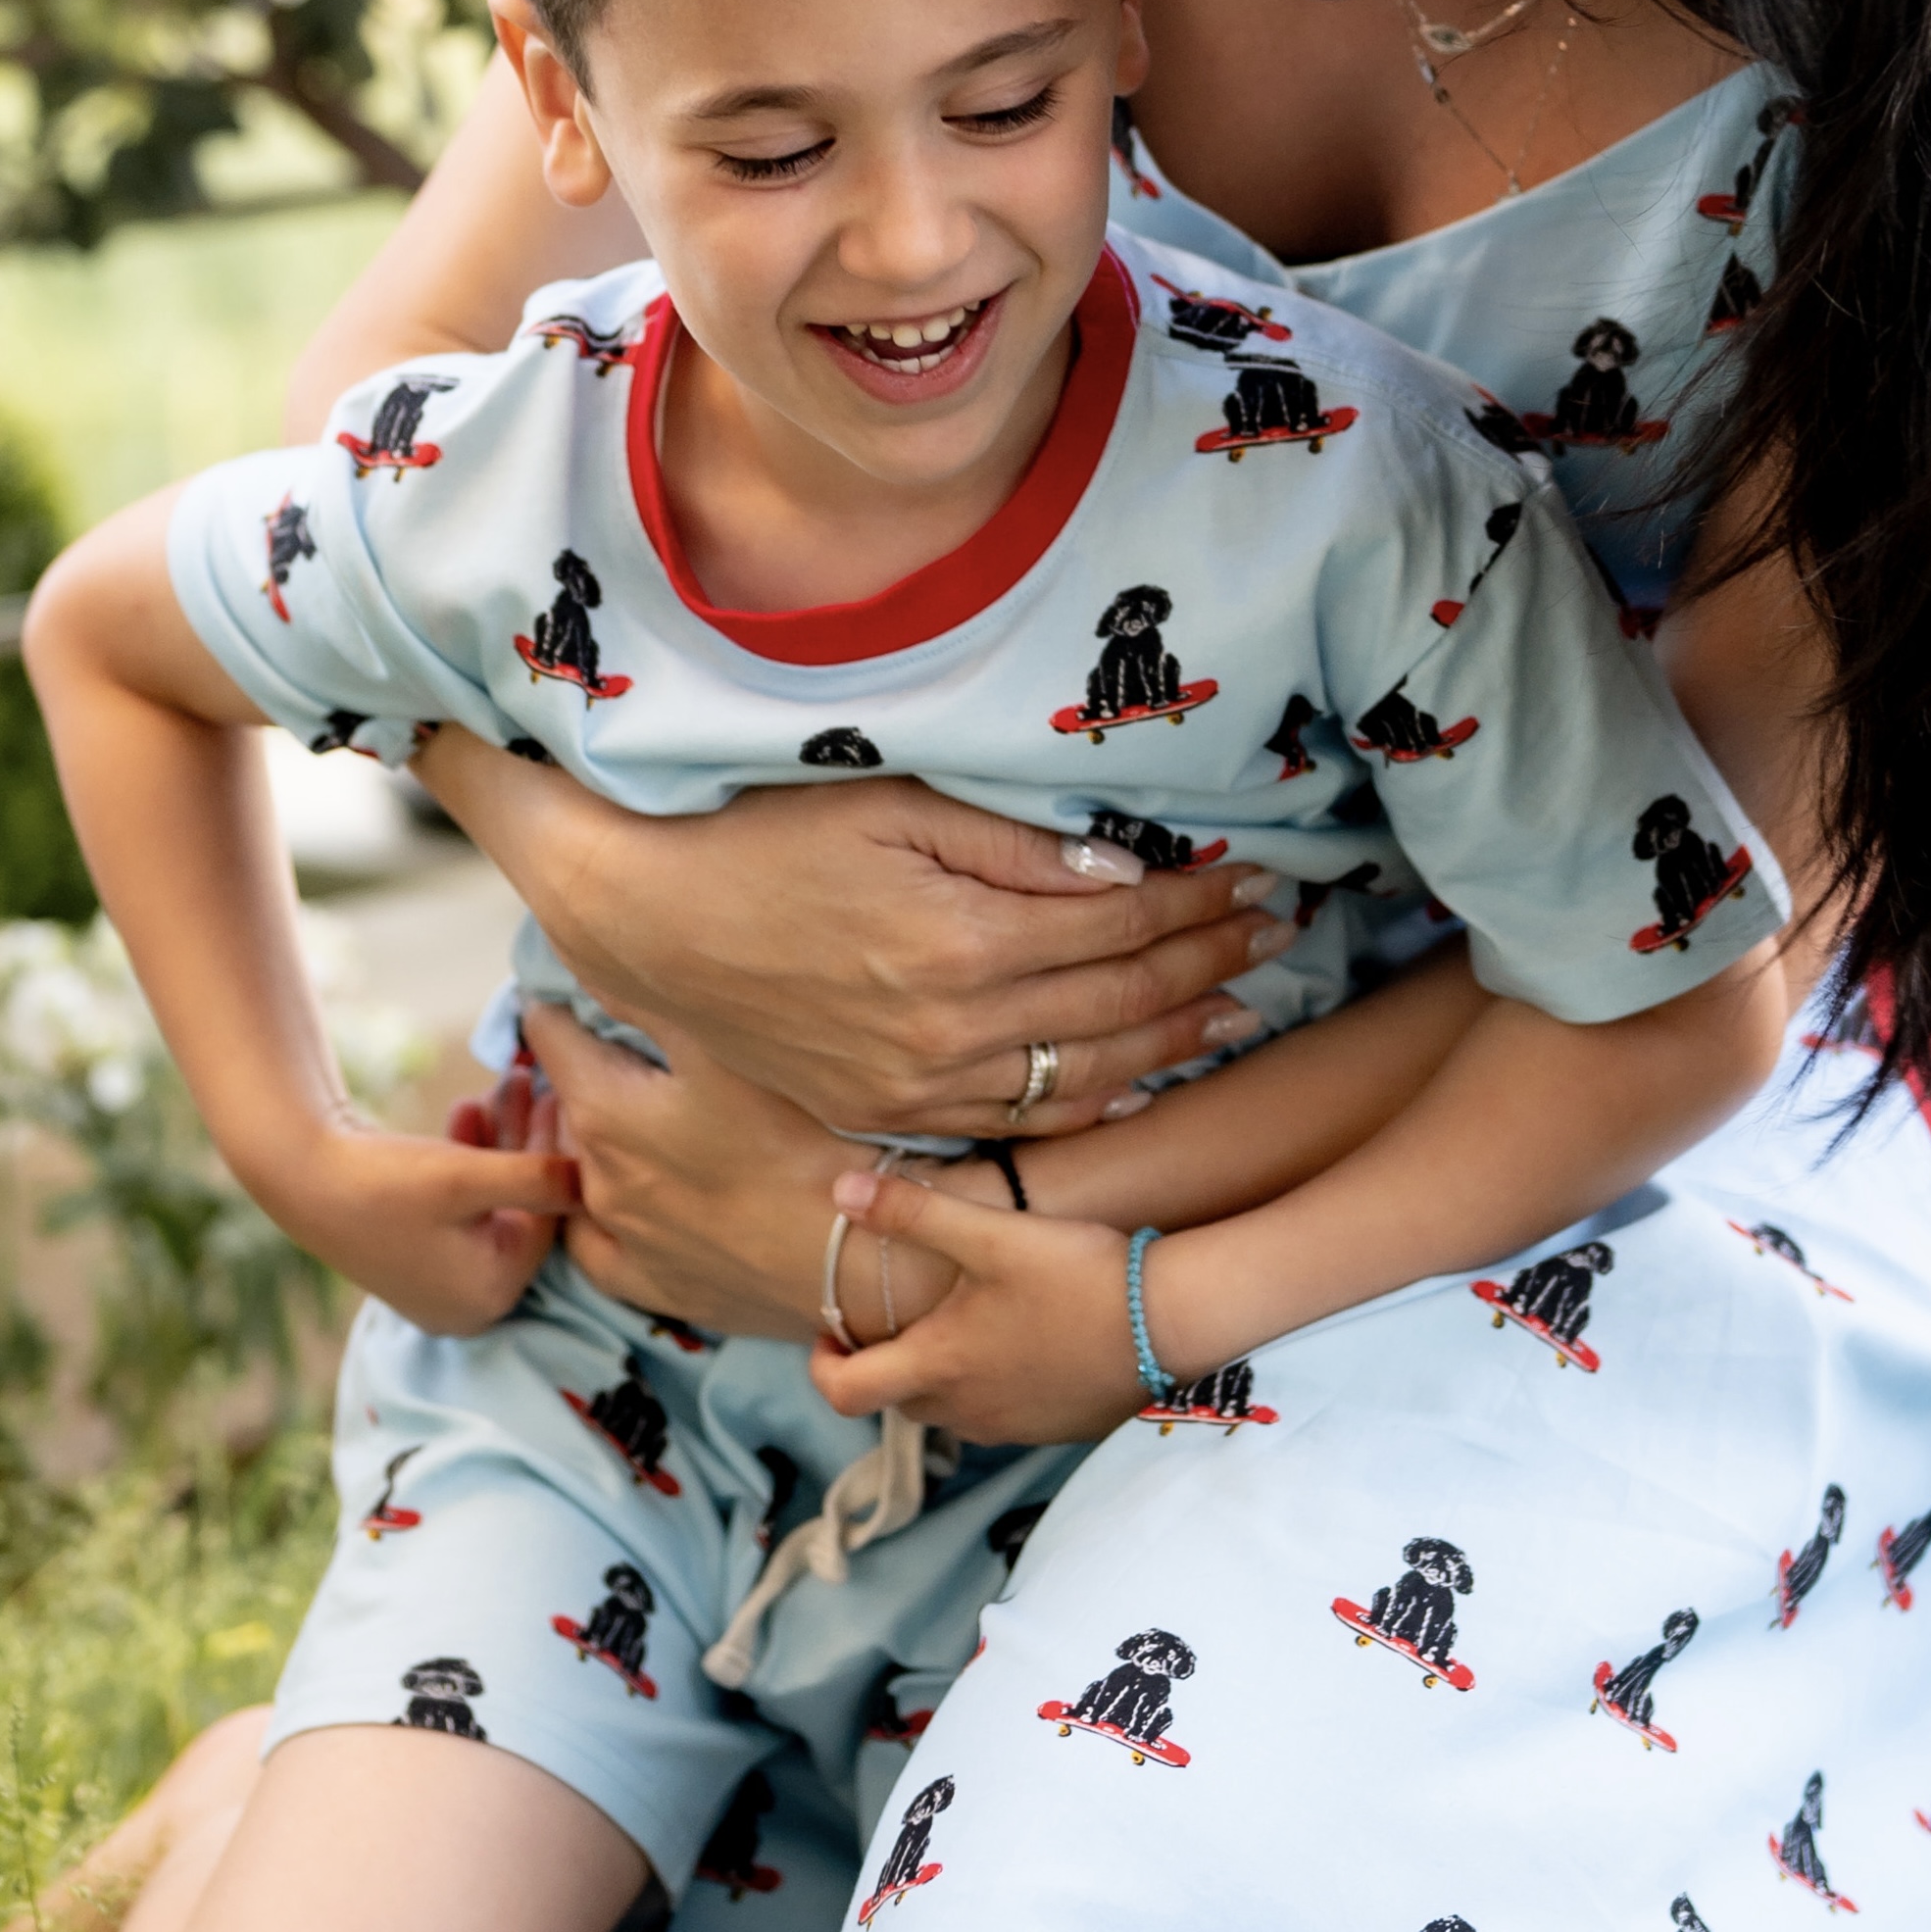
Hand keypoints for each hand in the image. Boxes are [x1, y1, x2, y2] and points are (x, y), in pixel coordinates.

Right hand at [256, 1109, 578, 1336]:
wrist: (295, 1170)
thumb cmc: (384, 1180)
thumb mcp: (470, 1178)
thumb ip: (539, 1179)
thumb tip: (593, 1181)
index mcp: (488, 1297)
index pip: (547, 1222)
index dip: (561, 1158)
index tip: (566, 1102)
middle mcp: (467, 1301)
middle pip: (523, 1210)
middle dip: (528, 1143)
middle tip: (537, 1087)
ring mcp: (441, 1278)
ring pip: (494, 1200)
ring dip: (501, 1141)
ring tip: (504, 1081)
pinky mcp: (417, 1249)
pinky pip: (464, 1203)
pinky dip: (470, 1158)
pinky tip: (465, 1108)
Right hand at [521, 773, 1293, 1139]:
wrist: (652, 927)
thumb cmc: (764, 842)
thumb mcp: (888, 808)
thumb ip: (1011, 846)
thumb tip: (1122, 872)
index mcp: (959, 942)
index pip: (1116, 927)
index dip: (1195, 904)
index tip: (1253, 877)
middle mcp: (951, 1028)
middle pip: (1118, 1002)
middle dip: (1209, 964)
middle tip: (1278, 930)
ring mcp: (923, 1083)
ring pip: (1084, 1074)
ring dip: (1173, 1040)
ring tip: (1242, 1006)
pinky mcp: (893, 1111)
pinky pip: (1018, 1123)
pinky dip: (1093, 1104)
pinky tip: (1141, 1081)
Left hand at [523, 1004, 842, 1341]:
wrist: (860, 1259)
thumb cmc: (806, 1138)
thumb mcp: (733, 1045)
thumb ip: (658, 999)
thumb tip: (603, 961)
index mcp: (606, 1109)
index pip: (548, 1034)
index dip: (561, 1003)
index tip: (578, 988)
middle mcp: (598, 1176)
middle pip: (572, 1101)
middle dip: (592, 1069)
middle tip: (635, 1046)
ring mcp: (624, 1238)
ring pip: (587, 1169)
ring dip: (606, 1137)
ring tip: (653, 1115)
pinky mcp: (655, 1284)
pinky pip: (602, 1245)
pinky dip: (607, 1214)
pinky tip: (634, 1196)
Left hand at [806, 1168, 1147, 1445]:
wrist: (1170, 1323)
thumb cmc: (1077, 1277)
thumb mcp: (991, 1235)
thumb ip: (913, 1211)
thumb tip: (840, 1193)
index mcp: (937, 1367)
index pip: (844, 1394)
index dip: (822, 1366)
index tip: (832, 1332)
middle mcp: (965, 1411)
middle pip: (895, 1403)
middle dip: (882, 1365)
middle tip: (892, 1318)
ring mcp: (1011, 1428)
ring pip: (947, 1411)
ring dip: (936, 1376)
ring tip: (957, 1321)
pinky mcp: (1051, 1429)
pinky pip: (996, 1416)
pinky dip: (986, 1386)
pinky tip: (1017, 1338)